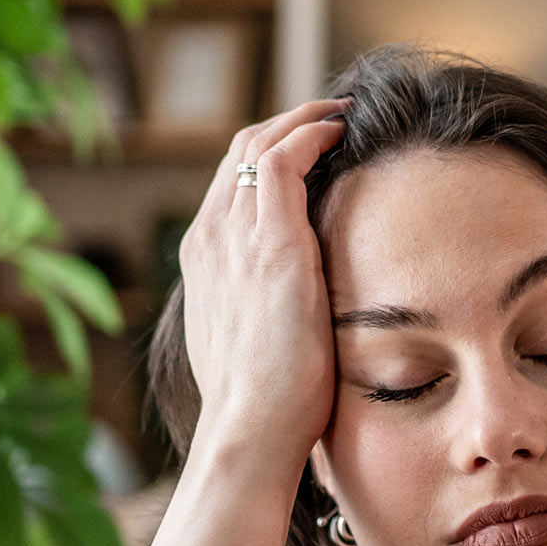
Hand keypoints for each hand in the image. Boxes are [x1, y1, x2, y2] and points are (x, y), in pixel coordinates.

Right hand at [178, 99, 350, 474]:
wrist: (251, 430)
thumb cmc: (263, 408)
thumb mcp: (254, 350)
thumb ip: (264, 316)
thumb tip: (295, 321)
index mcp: (205, 265)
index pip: (231, 189)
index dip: (268, 159)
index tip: (308, 153)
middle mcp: (211, 240)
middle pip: (239, 155)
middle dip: (284, 127)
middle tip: (329, 120)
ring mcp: (235, 239)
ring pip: (257, 146)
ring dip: (300, 121)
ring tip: (339, 115)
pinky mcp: (271, 245)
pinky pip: (284, 160)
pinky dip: (310, 135)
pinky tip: (341, 132)